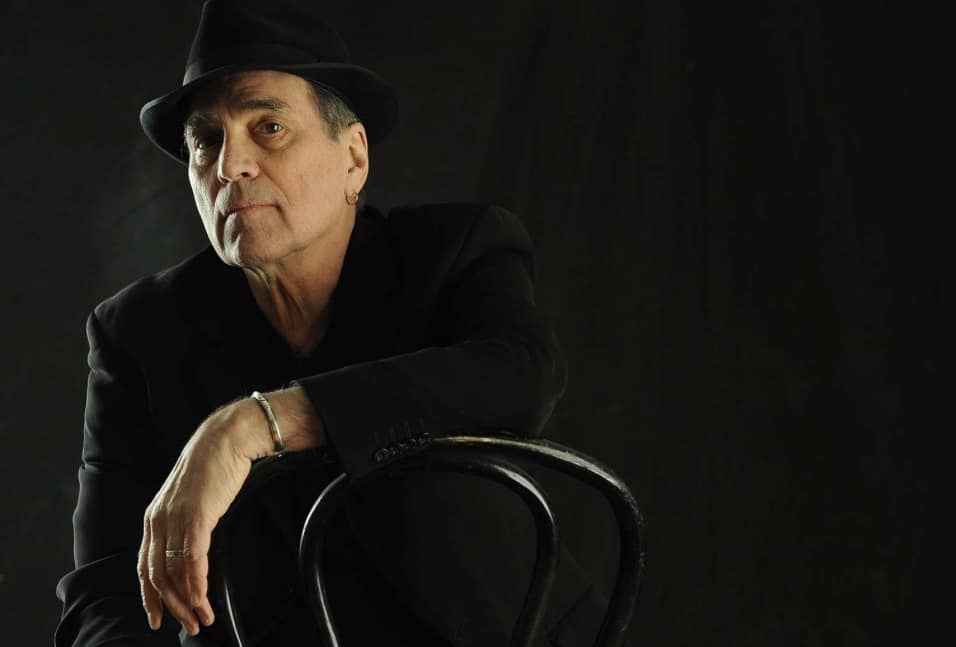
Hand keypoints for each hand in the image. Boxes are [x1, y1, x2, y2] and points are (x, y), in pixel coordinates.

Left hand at [137, 398, 259, 635]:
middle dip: (171, 607)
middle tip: (189, 626)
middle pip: (157, 576)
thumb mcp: (193, 499)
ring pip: (174, 571)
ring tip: (202, 618)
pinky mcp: (195, 516)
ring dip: (188, 601)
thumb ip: (186, 523)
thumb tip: (192, 549)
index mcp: (154, 518)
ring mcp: (175, 518)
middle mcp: (158, 520)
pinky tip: (203, 598)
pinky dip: (196, 583)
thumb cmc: (215, 466)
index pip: (144, 567)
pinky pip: (192, 559)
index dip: (150, 597)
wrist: (228, 438)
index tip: (158, 618)